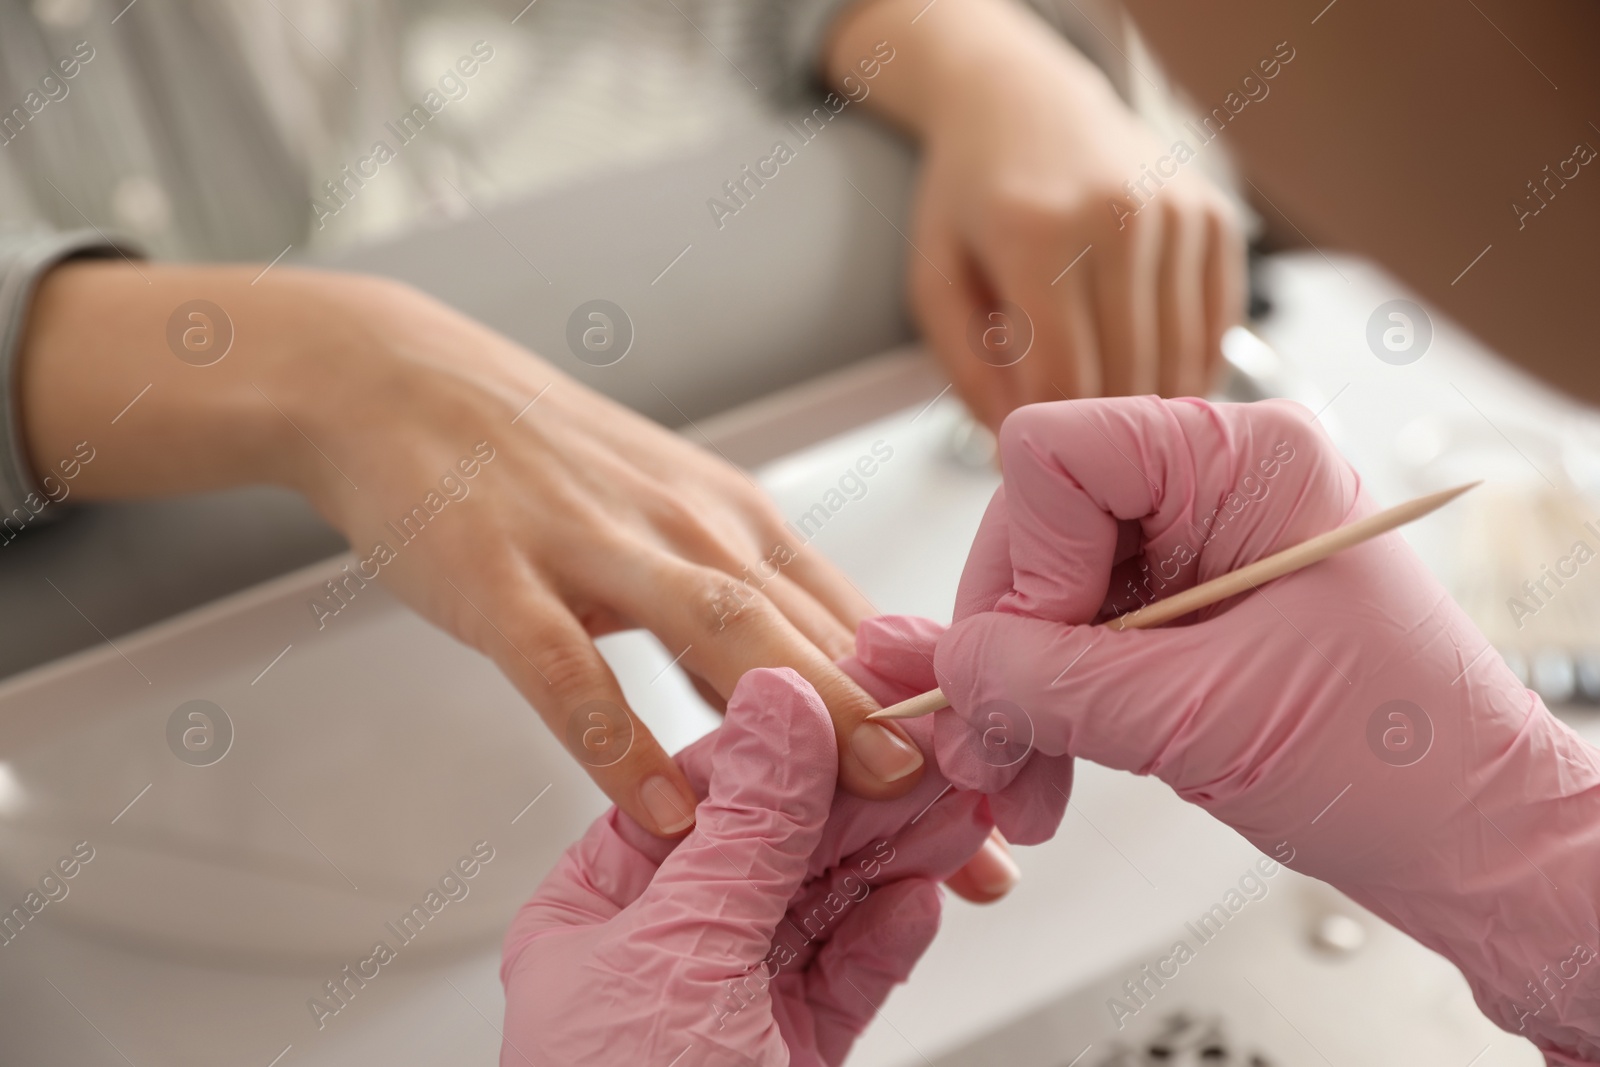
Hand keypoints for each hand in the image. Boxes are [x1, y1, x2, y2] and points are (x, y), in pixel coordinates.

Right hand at [19, 264, 929, 839]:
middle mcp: (691, 529)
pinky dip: (618, 741)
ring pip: (720, 633)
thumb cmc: (544, 461)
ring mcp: (597, 550)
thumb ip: (740, 610)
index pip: (858, 618)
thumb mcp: (669, 520)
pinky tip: (662, 809)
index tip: (1000, 778)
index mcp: (738, 521)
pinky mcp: (503, 578)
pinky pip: (568, 669)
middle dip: (904, 731)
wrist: (402, 379)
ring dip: (803, 715)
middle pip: (816, 632)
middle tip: (974, 823)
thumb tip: (820, 697)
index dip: (936, 703)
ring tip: (869, 799)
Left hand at [500, 667, 993, 1064]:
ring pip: (825, 905)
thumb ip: (747, 829)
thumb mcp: (683, 956)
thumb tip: (780, 706)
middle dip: (861, 801)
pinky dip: (887, 937)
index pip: (702, 793)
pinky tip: (919, 897)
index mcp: (597, 912)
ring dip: (892, 857)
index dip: (789, 744)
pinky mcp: (788, 1057)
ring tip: (954, 814)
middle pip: (776, 844)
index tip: (863, 705)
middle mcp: (660, 952)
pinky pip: (847, 977)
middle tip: (938, 757)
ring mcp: (728, 1007)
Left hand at [826, 0, 1244, 429]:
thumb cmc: (970, 200)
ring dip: (1148, 411)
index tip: (1037, 464)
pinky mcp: (1216, 215)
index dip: (1053, 441)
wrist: (1023, 100)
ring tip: (1111, 426)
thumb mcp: (935, 281)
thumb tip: (1020, 450)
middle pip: (1128, 377)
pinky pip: (1217, 331)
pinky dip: (1187, 370)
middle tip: (1076, 454)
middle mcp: (1120, 218)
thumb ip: (967, 371)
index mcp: (1038, 235)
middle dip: (1100, 434)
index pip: (1065, 378)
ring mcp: (1177, 212)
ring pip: (1181, 363)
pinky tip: (1149, 377)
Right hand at [931, 396, 1599, 1060]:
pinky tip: (1045, 774)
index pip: (1056, 453)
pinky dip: (1048, 710)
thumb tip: (952, 668)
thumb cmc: (1404, 763)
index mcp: (1246, 461)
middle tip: (992, 743)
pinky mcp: (1182, 611)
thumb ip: (1056, 685)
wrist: (1471, 842)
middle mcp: (1214, 487)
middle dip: (1007, 646)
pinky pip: (1075, 639)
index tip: (1038, 654)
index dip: (1028, 559)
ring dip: (1018, 695)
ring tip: (1020, 785)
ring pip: (1043, 594)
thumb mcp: (1204, 718)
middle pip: (1035, 528)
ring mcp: (1194, 549)